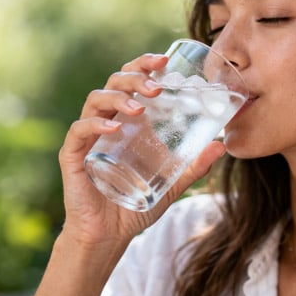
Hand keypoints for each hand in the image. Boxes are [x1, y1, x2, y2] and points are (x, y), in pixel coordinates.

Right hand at [57, 53, 226, 250]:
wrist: (109, 236)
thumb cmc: (136, 204)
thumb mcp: (172, 183)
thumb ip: (194, 165)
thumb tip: (222, 145)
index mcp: (127, 121)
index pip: (131, 81)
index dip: (144, 65)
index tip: (164, 60)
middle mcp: (106, 122)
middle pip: (114, 83)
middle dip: (135, 77)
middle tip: (156, 85)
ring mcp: (88, 137)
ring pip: (96, 100)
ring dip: (119, 98)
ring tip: (140, 107)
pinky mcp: (74, 155)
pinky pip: (79, 131)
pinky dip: (95, 125)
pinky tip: (113, 128)